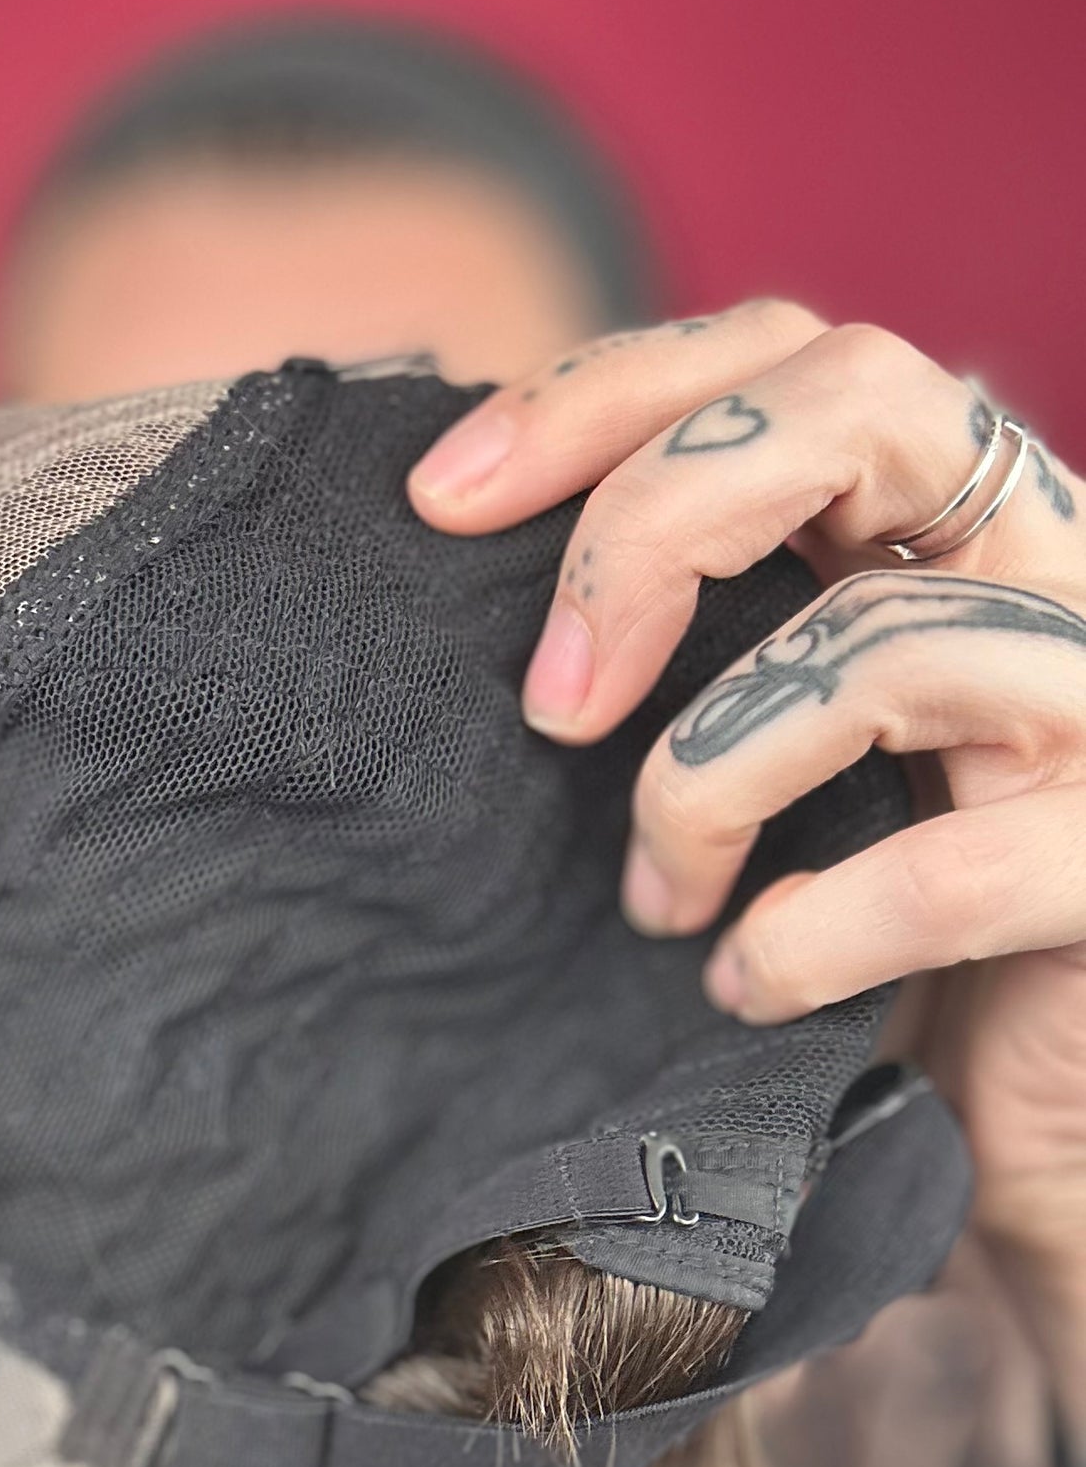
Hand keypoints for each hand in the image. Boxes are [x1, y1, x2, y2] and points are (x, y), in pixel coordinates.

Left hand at [406, 300, 1085, 1398]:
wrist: (1030, 1114)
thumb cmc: (870, 934)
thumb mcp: (767, 757)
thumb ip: (686, 646)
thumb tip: (461, 567)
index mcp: (942, 520)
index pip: (785, 352)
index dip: (604, 393)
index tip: (440, 500)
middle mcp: (1045, 564)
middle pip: (860, 395)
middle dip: (655, 522)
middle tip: (551, 701)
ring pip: (884, 640)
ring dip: (708, 781)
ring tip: (656, 905)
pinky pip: (954, 867)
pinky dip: (815, 933)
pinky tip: (749, 984)